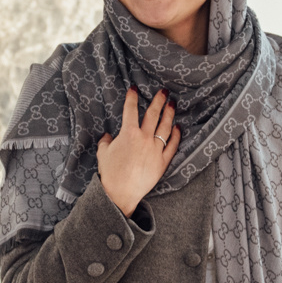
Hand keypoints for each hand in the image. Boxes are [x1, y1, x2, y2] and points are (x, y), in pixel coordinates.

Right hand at [95, 87, 177, 215]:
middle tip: (164, 91)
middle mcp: (144, 138)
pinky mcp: (162, 162)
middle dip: (158, 100)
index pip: (130, 110)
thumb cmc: (110, 173)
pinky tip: (178, 128)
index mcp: (128, 134)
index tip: (134, 89)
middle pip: (153, 114)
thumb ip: (105, 141)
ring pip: (165, 127)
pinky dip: (176, 136)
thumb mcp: (103, 153)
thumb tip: (108, 136)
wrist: (120, 193)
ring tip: (172, 105)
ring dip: (169, 114)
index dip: (132, 98)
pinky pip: (172, 146)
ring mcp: (155, 149)